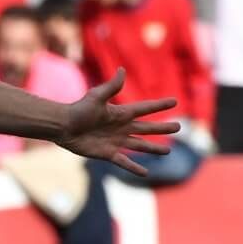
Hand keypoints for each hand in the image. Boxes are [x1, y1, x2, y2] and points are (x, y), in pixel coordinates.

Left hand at [55, 70, 180, 175]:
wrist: (63, 126)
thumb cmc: (79, 110)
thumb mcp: (96, 97)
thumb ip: (111, 86)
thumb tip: (122, 70)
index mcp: (121, 113)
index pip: (145, 109)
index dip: (159, 105)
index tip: (174, 101)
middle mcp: (122, 127)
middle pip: (147, 128)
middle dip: (162, 128)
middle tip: (178, 127)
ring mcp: (116, 141)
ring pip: (140, 145)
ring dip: (154, 149)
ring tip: (167, 152)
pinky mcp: (108, 153)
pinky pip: (125, 161)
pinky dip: (135, 167)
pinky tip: (145, 173)